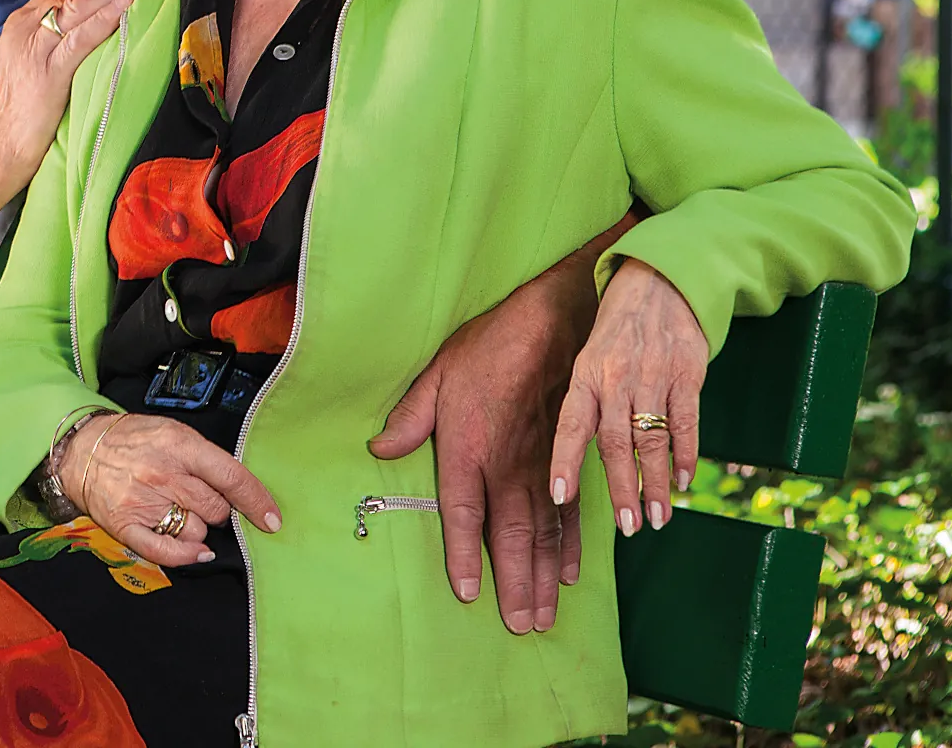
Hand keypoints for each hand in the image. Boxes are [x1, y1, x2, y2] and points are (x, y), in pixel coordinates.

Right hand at [0, 0, 159, 193]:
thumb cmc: (15, 114)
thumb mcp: (31, 65)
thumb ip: (53, 41)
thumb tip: (87, 26)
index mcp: (22, 23)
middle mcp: (26, 27)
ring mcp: (36, 48)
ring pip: (82, 6)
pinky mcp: (48, 71)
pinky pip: (82, 38)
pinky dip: (106, 17)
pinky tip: (127, 0)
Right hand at [64, 413, 280, 567]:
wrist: (81, 448)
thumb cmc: (133, 440)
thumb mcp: (173, 433)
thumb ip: (205, 459)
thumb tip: (238, 491)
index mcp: (179, 445)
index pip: (231, 477)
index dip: (257, 501)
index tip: (272, 520)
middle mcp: (163, 474)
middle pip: (216, 509)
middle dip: (219, 511)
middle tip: (202, 500)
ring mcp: (143, 501)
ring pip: (196, 531)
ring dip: (198, 527)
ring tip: (179, 511)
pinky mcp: (125, 525)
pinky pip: (165, 551)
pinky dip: (186, 556)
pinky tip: (196, 551)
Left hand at [368, 248, 599, 633]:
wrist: (550, 323)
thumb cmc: (487, 347)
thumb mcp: (436, 375)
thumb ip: (409, 418)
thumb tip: (379, 448)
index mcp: (467, 447)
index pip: (465, 514)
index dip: (466, 556)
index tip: (469, 594)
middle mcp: (507, 465)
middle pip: (510, 536)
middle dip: (514, 585)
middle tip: (520, 627)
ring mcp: (542, 466)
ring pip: (544, 534)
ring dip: (543, 578)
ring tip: (543, 617)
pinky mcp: (567, 460)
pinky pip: (571, 513)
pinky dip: (572, 548)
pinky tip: (571, 575)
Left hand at [548, 259, 708, 536]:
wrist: (659, 282)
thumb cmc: (617, 329)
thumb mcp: (589, 357)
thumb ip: (585, 402)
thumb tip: (576, 454)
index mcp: (585, 376)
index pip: (570, 425)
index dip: (564, 462)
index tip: (559, 498)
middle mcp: (616, 379)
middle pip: (615, 444)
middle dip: (621, 489)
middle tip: (627, 527)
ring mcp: (653, 378)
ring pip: (652, 440)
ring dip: (656, 482)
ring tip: (657, 518)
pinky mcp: (687, 375)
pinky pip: (686, 422)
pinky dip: (686, 455)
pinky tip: (684, 482)